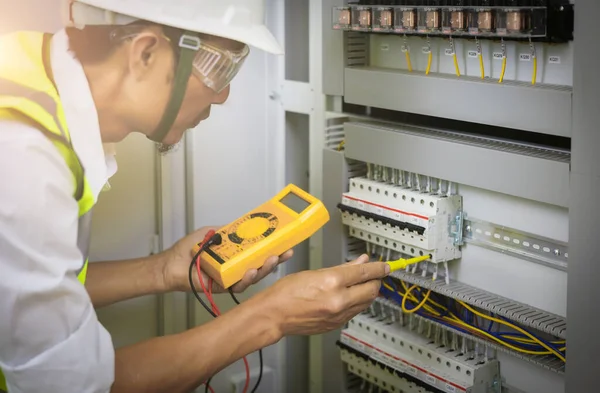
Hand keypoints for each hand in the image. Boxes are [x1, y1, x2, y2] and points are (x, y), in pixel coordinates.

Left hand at [164, 226, 293, 293]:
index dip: (274, 248)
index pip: (259, 252)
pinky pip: (239, 286)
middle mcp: (237, 267)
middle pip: (262, 265)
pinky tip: (251, 271)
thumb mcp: (212, 232)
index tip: (287, 242)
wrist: (172, 263)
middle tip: (285, 252)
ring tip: (271, 260)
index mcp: (237, 254)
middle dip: (276, 259)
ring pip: (254, 277)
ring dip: (265, 269)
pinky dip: (246, 279)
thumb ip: (229, 229)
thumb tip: (246, 223)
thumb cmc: (189, 249)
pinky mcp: (224, 288)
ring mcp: (232, 278)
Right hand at [255, 254, 389, 335]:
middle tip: (374, 274)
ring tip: (361, 284)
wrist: (274, 315)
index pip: (365, 273)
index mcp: (333, 282)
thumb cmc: (287, 292)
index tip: (386, 266)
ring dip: (367, 292)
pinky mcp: (336, 325)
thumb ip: (342, 268)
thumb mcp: (316, 272)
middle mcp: (339, 300)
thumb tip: (360, 262)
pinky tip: (349, 297)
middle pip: (371, 290)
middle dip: (376, 281)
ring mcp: (338, 315)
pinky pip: (354, 312)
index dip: (378, 268)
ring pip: (365, 303)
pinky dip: (356, 303)